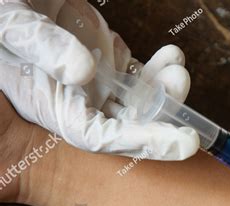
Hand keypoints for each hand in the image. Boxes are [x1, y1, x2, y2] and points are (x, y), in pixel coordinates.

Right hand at [0, 0, 198, 159]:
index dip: (144, 142)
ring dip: (163, 89)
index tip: (184, 141)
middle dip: (161, 113)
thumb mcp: (10, 22)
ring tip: (177, 68)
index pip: (101, 137)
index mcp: (48, 100)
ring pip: (136, 99)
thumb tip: (84, 72)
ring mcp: (92, 80)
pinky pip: (136, 74)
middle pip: (127, 123)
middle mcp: (74, 98)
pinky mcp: (103, 58)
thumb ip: (41, 46)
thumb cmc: (0, 7)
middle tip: (181, 87)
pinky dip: (156, 68)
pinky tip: (170, 56)